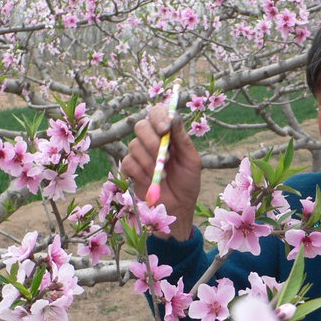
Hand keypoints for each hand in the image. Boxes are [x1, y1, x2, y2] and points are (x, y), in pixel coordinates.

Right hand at [121, 104, 201, 239]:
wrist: (179, 206)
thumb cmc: (188, 182)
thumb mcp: (192, 160)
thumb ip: (182, 139)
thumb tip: (174, 117)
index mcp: (168, 134)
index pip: (157, 113)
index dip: (158, 117)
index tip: (165, 129)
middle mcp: (151, 140)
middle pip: (140, 126)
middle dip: (153, 142)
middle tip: (165, 157)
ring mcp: (138, 154)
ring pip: (134, 145)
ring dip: (151, 162)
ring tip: (164, 175)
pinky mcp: (129, 169)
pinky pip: (128, 163)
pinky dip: (142, 173)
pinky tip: (153, 181)